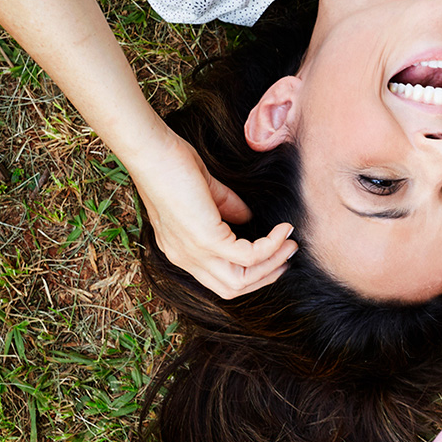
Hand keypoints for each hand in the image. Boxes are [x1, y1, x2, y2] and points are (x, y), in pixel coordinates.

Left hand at [131, 135, 296, 298]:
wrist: (151, 153)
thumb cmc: (169, 164)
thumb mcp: (204, 192)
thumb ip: (226, 207)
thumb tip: (249, 217)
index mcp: (182, 250)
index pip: (219, 279)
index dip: (251, 273)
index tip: (274, 255)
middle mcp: (186, 258)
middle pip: (232, 288)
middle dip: (267, 275)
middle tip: (288, 254)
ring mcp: (194, 252)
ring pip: (241, 280)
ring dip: (272, 264)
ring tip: (289, 244)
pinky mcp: (206, 240)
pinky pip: (249, 255)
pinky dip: (272, 245)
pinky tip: (283, 229)